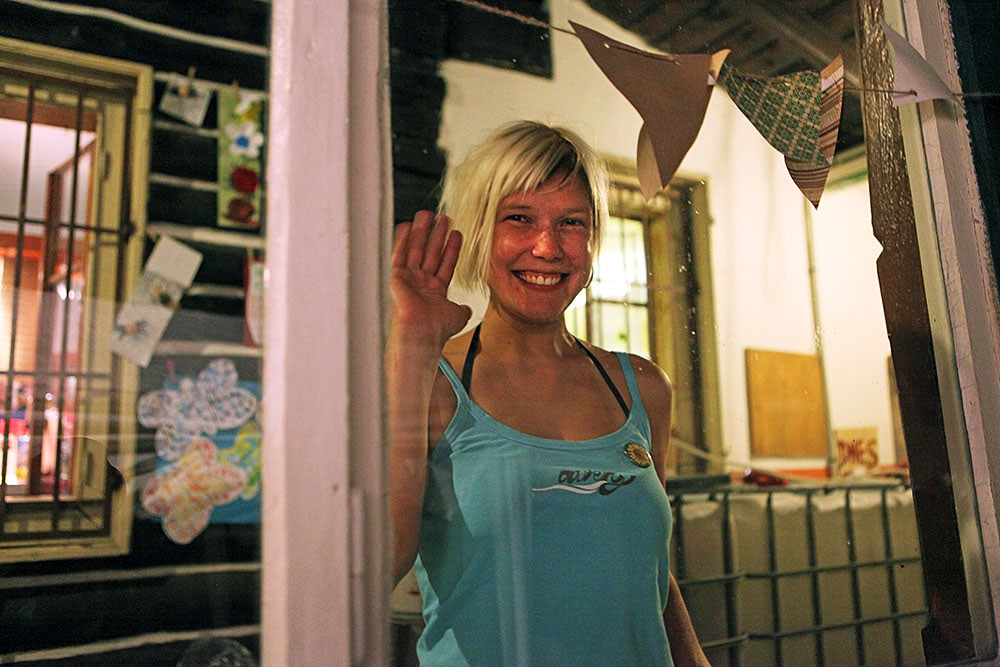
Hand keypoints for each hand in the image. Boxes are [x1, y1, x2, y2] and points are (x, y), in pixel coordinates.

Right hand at [390, 211, 471, 346]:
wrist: (423, 333)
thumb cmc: (438, 328)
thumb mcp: (458, 316)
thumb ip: (463, 309)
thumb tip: (467, 309)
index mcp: (436, 290)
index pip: (445, 263)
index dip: (451, 247)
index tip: (456, 232)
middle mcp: (422, 283)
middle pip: (430, 252)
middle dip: (436, 234)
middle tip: (441, 216)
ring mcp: (409, 279)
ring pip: (416, 250)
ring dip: (421, 232)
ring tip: (427, 214)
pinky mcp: (397, 277)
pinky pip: (399, 255)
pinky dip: (402, 240)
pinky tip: (406, 226)